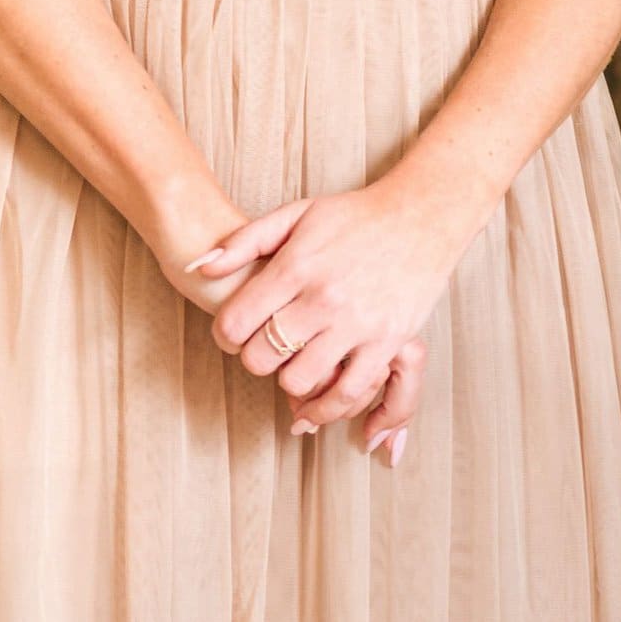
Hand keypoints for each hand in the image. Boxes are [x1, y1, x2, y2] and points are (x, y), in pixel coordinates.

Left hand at [191, 181, 465, 444]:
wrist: (420, 216)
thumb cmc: (354, 215)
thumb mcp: (295, 214)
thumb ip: (244, 241)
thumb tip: (199, 268)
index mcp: (295, 266)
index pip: (237, 322)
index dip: (225, 335)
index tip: (233, 334)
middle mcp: (324, 298)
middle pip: (262, 356)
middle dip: (253, 359)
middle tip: (262, 349)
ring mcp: (357, 323)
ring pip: (300, 380)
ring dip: (287, 381)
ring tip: (290, 369)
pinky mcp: (387, 342)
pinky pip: (350, 391)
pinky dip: (327, 407)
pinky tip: (316, 406)